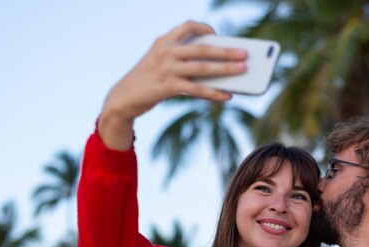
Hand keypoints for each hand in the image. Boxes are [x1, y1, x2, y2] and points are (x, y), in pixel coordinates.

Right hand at [99, 20, 247, 149]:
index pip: (188, 26)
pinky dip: (215, 93)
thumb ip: (182, 61)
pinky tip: (227, 95)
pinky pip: (197, 90)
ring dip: (226, 70)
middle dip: (226, 51)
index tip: (218, 35)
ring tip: (242, 71)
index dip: (206, 28)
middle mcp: (165, 52)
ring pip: (203, 68)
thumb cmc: (147, 80)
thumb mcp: (159, 62)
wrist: (123, 98)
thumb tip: (217, 70)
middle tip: (245, 54)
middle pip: (203, 48)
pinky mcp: (168, 87)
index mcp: (163, 41)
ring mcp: (167, 69)